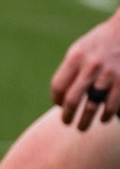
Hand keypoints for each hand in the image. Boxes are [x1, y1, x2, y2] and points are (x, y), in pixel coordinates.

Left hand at [52, 11, 119, 128]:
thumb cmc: (100, 42)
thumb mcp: (80, 49)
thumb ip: (71, 69)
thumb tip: (61, 94)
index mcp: (75, 58)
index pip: (59, 86)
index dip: (56, 99)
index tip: (59, 105)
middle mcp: (90, 67)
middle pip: (73, 100)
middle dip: (67, 116)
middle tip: (66, 123)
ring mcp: (108, 75)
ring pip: (93, 106)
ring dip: (85, 120)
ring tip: (82, 127)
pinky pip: (112, 105)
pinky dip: (106, 115)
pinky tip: (103, 119)